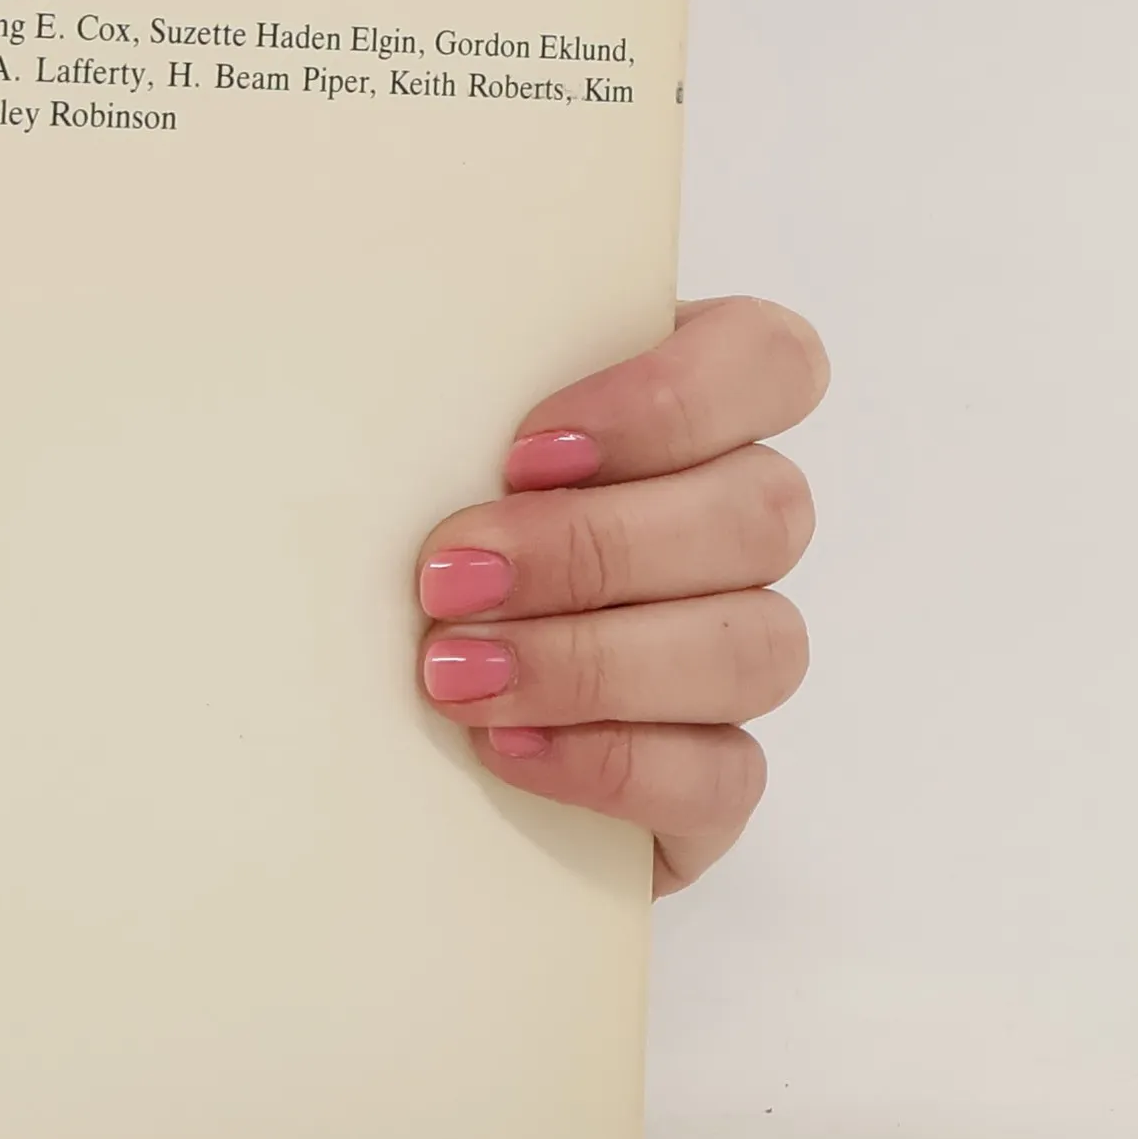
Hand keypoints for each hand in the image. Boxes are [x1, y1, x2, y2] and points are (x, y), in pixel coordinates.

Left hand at [414, 297, 828, 894]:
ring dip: (596, 661)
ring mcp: (737, 653)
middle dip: (592, 548)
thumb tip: (375, 387)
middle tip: (450, 577)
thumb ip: (439, 403)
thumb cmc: (395, 536)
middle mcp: (736, 528)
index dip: (669, 402)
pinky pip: (726, 777)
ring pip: (760, 647)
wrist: (366, 709)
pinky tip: (505, 746)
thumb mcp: (408, 447)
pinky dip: (611, 762)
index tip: (524, 450)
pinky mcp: (714, 775)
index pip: (770, 361)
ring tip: (457, 674)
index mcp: (688, 414)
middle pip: (762, 515)